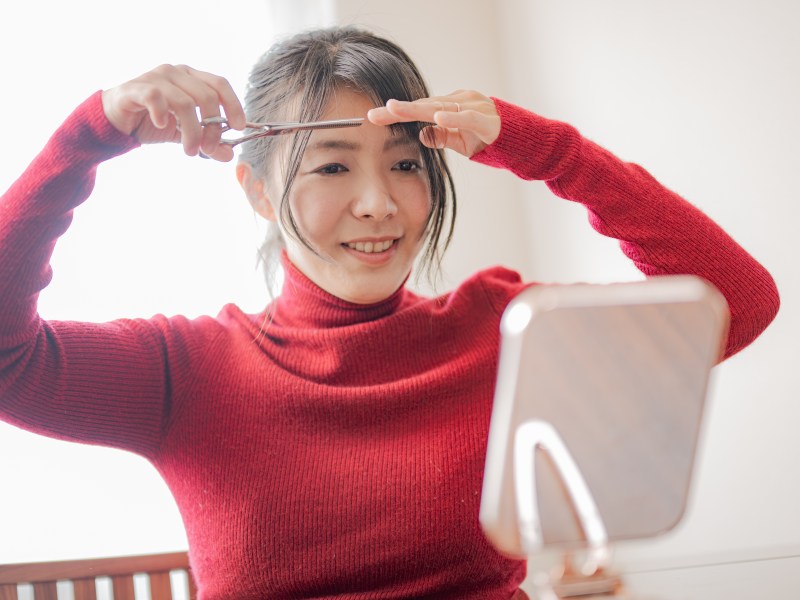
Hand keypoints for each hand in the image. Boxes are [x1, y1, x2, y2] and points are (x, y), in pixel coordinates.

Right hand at [101, 64, 245, 161]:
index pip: (219, 84)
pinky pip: (155, 97)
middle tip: (208, 149)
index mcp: (191, 78)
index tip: (239, 128)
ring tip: (190, 151)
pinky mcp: (135, 88)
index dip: (233, 104)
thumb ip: (206, 142)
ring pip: (184, 102)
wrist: (116, 123)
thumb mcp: (184, 135)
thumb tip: (229, 156)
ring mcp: (155, 77)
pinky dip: (163, 114)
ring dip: (192, 131)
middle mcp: (175, 72)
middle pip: (206, 96)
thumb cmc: (152, 122)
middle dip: (212, 128)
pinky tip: (163, 127)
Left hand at [367, 90, 500, 156]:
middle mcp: (459, 101)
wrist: (520, 142)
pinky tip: (436, 118)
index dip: (396, 114)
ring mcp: (474, 107)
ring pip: (440, 107)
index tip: (373, 118)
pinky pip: (467, 118)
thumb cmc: (488, 139)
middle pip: (423, 105)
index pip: (418, 109)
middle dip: (398, 110)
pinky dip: (452, 118)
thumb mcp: (460, 141)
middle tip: (375, 113)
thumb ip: (441, 137)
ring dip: (416, 110)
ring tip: (395, 110)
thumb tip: (421, 135)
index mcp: (450, 106)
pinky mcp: (486, 120)